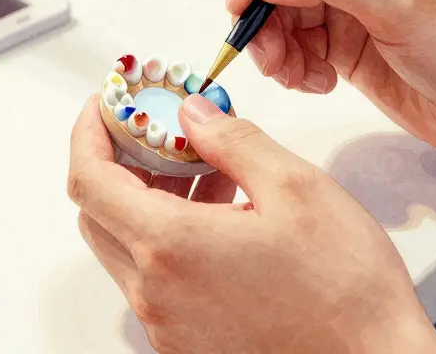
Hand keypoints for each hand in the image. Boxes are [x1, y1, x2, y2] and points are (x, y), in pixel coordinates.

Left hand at [68, 93, 435, 353]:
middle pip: (99, 214)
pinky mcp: (188, 343)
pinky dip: (170, 239)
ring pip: (128, 247)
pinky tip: (222, 217)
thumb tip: (195, 114)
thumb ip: (233, 141)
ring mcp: (168, 325)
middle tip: (159, 133)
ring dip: (150, 201)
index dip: (89, 132)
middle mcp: (157, 294)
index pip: (89, 179)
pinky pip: (157, 280)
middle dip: (120, 163)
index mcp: (172, 248)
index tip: (105, 106)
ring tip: (208, 171)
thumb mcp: (296, 188)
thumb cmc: (346, 292)